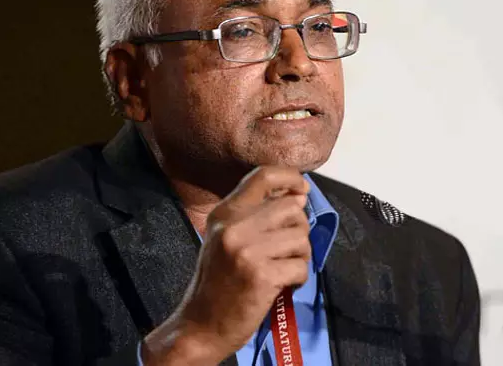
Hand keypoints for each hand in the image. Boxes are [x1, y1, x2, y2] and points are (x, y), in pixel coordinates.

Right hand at [142, 166, 310, 365]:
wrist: (199, 326)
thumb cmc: (217, 283)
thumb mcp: (226, 239)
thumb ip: (257, 216)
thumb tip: (300, 197)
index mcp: (225, 213)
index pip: (263, 175)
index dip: (291, 177)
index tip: (303, 190)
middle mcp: (234, 226)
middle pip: (292, 207)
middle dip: (299, 229)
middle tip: (288, 250)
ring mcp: (247, 251)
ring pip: (301, 237)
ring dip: (300, 256)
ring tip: (283, 269)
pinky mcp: (261, 276)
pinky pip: (301, 266)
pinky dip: (298, 278)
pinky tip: (283, 285)